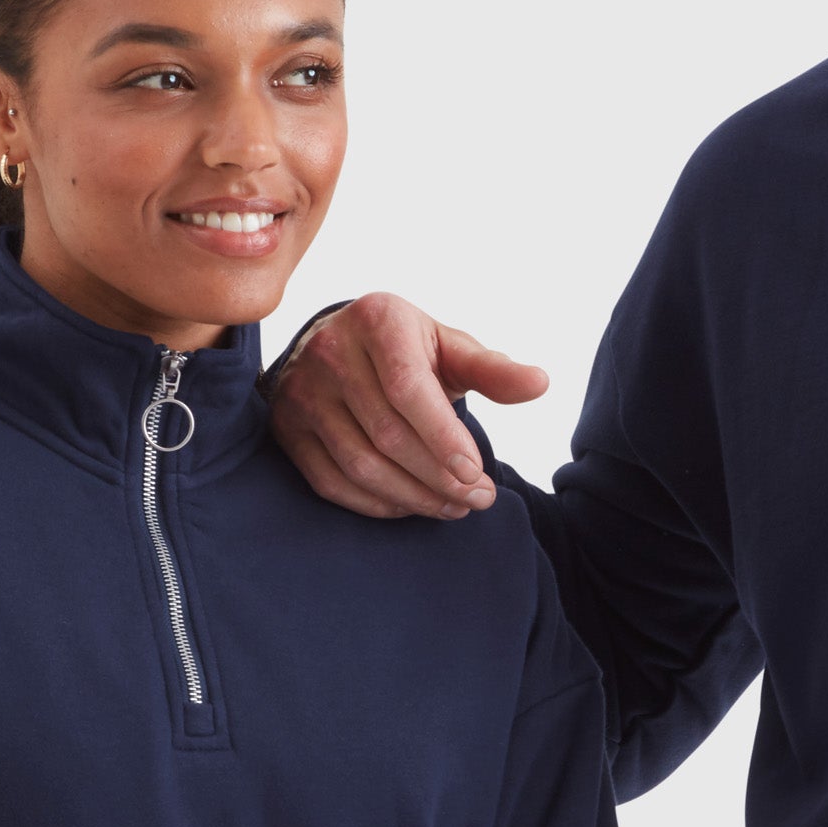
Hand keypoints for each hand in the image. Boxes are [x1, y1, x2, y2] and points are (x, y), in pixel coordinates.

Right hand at [267, 292, 549, 520]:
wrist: (339, 347)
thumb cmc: (407, 350)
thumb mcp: (449, 348)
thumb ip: (492, 369)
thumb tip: (540, 383)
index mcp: (377, 319)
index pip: (408, 388)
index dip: (443, 436)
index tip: (476, 473)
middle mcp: (330, 351)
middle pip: (387, 434)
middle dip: (439, 476)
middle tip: (478, 499)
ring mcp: (302, 392)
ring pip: (360, 464)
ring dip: (414, 497)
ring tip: (454, 507)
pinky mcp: (287, 429)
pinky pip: (333, 482)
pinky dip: (377, 504)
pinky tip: (412, 506)